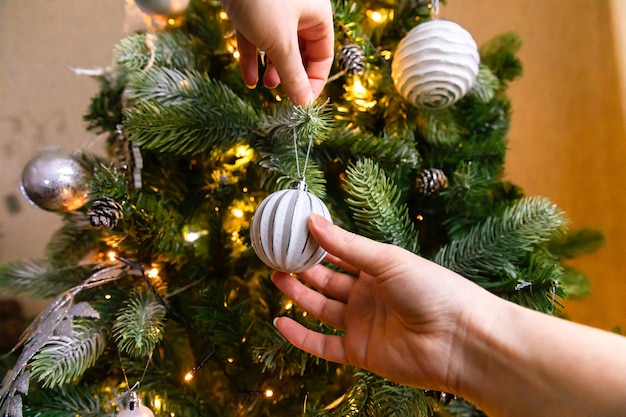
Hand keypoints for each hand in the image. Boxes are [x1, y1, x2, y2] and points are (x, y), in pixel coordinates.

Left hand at [220, 0, 333, 104]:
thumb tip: (305, 103)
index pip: (323, 56)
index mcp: (317, 17)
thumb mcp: (280, 43)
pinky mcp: (250, 10)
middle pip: (300, 52)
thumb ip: (293, 75)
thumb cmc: (261, 0)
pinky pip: (256, 39)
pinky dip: (252, 58)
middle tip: (280, 93)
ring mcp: (273, 11)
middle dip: (290, 75)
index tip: (301, 103)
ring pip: (277, 46)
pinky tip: (248, 80)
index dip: (313, 81)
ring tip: (264, 86)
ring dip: (271, 69)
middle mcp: (298, 13)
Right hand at [272, 213, 499, 392]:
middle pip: (328, 281)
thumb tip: (313, 221)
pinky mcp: (361, 352)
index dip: (317, 245)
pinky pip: (324, 345)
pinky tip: (280, 323)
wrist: (460, 339)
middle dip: (303, 269)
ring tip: (275, 279)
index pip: (341, 254)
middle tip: (277, 256)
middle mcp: (370, 296)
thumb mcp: (387, 260)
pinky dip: (301, 337)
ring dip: (299, 296)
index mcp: (379, 269)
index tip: (292, 233)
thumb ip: (347, 245)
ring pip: (322, 309)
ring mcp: (364, 324)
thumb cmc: (433, 290)